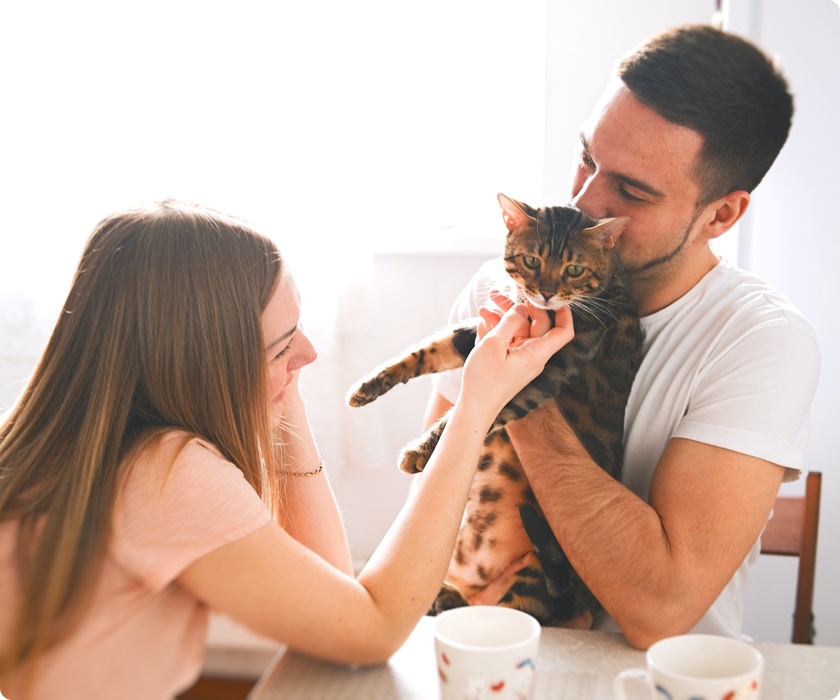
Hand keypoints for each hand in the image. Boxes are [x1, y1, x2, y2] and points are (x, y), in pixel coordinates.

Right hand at [460, 301, 573, 422]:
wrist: (474, 410)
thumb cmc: (483, 380)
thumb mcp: (494, 344)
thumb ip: (510, 321)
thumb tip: (522, 307)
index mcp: (537, 353)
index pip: (563, 331)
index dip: (563, 312)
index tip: (551, 296)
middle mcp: (534, 356)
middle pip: (536, 325)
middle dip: (519, 306)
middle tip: (499, 293)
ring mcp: (522, 360)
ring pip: (519, 330)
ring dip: (503, 316)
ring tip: (485, 303)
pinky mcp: (510, 363)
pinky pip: (509, 341)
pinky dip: (498, 329)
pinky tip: (483, 320)